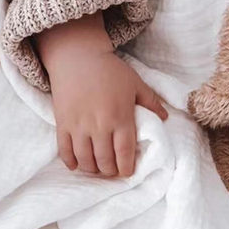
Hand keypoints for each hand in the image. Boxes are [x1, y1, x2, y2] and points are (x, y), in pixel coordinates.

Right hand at [35, 12, 167, 176]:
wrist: (77, 56)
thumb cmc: (109, 70)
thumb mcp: (135, 83)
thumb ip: (151, 102)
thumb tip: (166, 118)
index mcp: (120, 117)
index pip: (124, 153)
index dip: (126, 168)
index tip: (127, 172)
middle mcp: (99, 125)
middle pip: (105, 161)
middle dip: (110, 171)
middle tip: (112, 170)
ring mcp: (79, 126)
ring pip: (85, 160)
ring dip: (92, 169)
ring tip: (97, 168)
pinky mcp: (62, 124)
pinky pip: (64, 150)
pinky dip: (70, 162)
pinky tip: (76, 165)